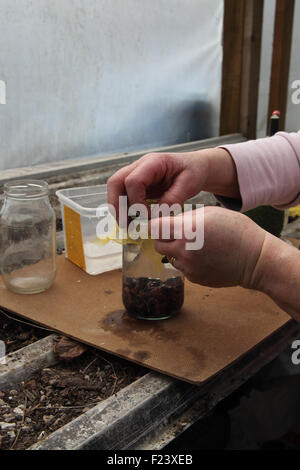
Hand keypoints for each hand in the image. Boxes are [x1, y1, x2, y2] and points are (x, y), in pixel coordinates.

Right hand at [107, 148, 239, 221]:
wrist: (196, 167)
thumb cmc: (194, 172)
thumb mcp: (189, 185)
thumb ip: (173, 199)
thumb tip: (156, 215)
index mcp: (153, 162)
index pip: (133, 181)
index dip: (136, 202)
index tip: (146, 217)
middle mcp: (140, 166)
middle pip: (115, 182)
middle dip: (116, 204)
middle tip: (124, 224)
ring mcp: (136, 173)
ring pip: (115, 188)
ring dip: (118, 208)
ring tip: (127, 226)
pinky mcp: (137, 184)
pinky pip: (123, 194)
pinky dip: (124, 208)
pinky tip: (132, 221)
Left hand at [152, 206, 265, 288]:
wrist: (255, 259)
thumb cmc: (236, 230)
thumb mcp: (210, 213)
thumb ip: (186, 217)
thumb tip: (169, 222)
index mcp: (187, 230)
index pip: (154, 228)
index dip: (156, 225)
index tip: (160, 224)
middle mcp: (184, 250)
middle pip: (158, 245)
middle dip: (164, 239)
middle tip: (177, 234)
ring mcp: (188, 267)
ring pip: (170, 258)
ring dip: (177, 251)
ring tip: (197, 246)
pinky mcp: (195, 278)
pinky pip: (183, 268)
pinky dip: (188, 262)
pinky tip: (205, 257)